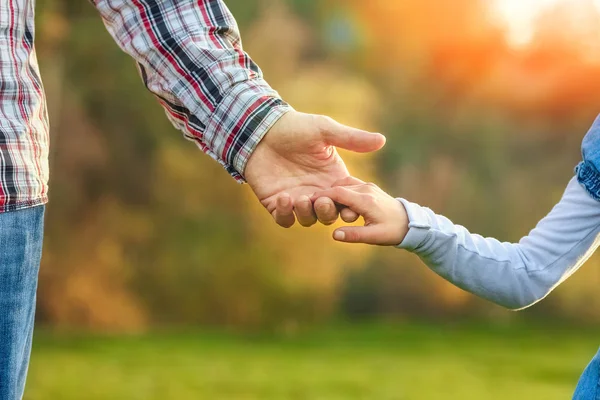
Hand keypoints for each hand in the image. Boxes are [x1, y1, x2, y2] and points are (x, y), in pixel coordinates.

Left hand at [244, 111, 385, 227]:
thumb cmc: (295, 127)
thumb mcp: (325, 130)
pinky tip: (284, 198)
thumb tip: (382, 140)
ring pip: (309, 220)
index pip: (349, 198)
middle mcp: (317, 191)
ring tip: (302, 198)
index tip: (353, 205)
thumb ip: (352, 139)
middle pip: (331, 214)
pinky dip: (286, 214)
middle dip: (329, 211)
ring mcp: (297, 198)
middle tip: (323, 200)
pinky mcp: (276, 202)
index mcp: (333, 177)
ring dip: (308, 213)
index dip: (353, 205)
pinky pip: (284, 219)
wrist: (261, 130)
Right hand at [310, 177, 408, 244]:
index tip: (307, 201)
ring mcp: (368, 186)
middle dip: (325, 196)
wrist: (411, 222)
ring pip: (343, 184)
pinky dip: (340, 191)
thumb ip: (354, 235)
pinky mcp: (368, 187)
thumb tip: (334, 235)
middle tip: (314, 207)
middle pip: (338, 187)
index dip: (321, 197)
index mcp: (366, 200)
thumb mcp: (375, 237)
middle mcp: (366, 189)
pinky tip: (337, 203)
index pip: (338, 193)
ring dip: (333, 194)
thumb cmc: (393, 231)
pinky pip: (349, 185)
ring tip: (329, 208)